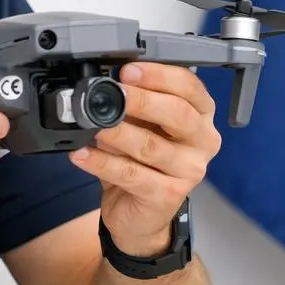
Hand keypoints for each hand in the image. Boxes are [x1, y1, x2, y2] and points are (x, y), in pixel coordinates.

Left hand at [69, 63, 221, 256]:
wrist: (140, 214)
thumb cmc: (144, 162)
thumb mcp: (142, 127)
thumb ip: (133, 104)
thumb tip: (106, 83)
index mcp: (201, 117)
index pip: (190, 88)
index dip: (159, 75)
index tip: (128, 71)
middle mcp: (202, 142)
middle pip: (178, 114)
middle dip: (141, 100)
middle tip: (113, 92)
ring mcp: (189, 171)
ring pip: (151, 146)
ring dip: (117, 131)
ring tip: (93, 124)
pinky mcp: (168, 196)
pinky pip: (131, 174)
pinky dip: (102, 162)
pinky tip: (82, 154)